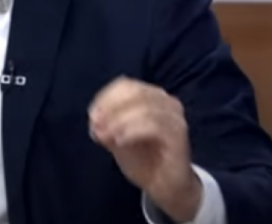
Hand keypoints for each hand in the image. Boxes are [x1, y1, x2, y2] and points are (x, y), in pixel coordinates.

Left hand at [88, 77, 201, 222]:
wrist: (167, 186)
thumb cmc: (143, 159)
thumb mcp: (117, 138)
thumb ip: (107, 125)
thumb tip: (94, 119)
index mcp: (151, 96)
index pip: (126, 85)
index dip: (105, 97)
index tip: (92, 116)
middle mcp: (167, 102)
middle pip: (135, 93)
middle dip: (111, 108)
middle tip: (95, 126)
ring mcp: (175, 118)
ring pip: (145, 108)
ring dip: (119, 121)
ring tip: (105, 136)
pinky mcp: (179, 135)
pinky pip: (154, 125)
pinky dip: (132, 131)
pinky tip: (120, 142)